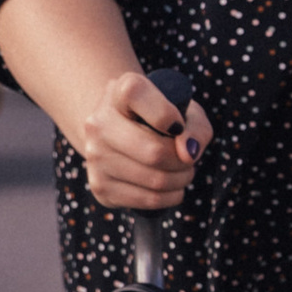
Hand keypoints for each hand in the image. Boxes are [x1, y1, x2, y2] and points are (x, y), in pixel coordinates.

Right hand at [80, 65, 212, 213]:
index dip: (165, 113)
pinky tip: (169, 186)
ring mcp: (95, 157)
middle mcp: (98, 123)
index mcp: (118, 92)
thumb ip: (195, 127)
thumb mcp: (184, 112)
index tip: (177, 125)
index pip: (136, 94)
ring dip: (181, 180)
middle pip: (154, 152)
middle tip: (188, 158)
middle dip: (183, 161)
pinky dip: (171, 196)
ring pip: (155, 180)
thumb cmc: (161, 120)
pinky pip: (148, 200)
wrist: (121, 133)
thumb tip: (188, 154)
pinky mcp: (99, 187)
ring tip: (181, 170)